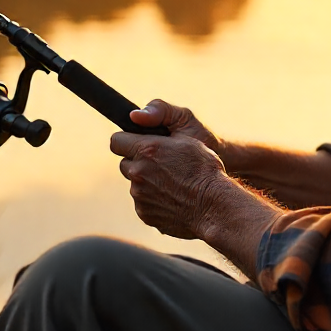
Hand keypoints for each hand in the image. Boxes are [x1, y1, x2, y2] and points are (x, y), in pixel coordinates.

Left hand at [112, 102, 227, 239]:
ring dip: (147, 181)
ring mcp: (139, 196)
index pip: (116, 141)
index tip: (137, 142)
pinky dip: (154, 199)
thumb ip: (158, 120)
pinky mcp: (144, 214)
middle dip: (139, 161)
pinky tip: (174, 197)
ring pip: (135, 183)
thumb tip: (134, 117)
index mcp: (147, 150)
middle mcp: (138, 173)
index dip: (127, 140)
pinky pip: (143, 202)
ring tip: (173, 182)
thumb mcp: (187, 135)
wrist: (214, 206)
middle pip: (125, 163)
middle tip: (162, 163)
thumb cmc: (204, 168)